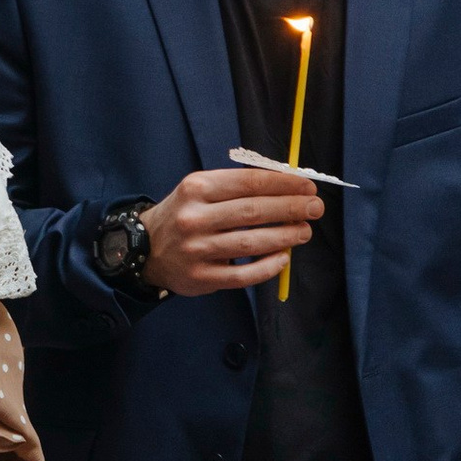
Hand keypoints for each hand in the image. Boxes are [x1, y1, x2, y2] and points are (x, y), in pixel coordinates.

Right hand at [139, 169, 321, 296]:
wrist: (145, 248)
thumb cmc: (184, 214)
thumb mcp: (200, 190)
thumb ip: (237, 187)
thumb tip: (287, 187)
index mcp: (196, 188)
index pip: (248, 183)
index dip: (282, 184)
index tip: (307, 186)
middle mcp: (194, 217)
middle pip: (252, 211)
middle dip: (290, 208)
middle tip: (316, 208)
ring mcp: (196, 249)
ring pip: (250, 243)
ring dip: (284, 237)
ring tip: (304, 232)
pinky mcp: (200, 277)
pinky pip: (242, 275)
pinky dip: (267, 267)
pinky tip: (283, 258)